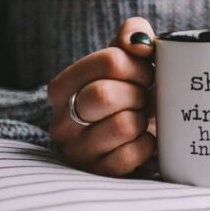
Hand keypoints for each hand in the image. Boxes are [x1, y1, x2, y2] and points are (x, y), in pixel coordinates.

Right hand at [47, 17, 156, 176]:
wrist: (144, 134)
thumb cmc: (134, 92)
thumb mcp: (130, 59)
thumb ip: (132, 36)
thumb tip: (138, 41)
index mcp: (62, 87)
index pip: (110, 62)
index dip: (139, 65)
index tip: (146, 73)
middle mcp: (61, 121)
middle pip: (105, 95)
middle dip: (138, 94)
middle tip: (144, 99)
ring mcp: (77, 151)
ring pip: (123, 125)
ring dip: (143, 120)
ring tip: (140, 120)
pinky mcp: (98, 174)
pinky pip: (133, 154)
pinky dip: (148, 145)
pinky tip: (143, 141)